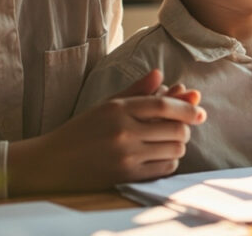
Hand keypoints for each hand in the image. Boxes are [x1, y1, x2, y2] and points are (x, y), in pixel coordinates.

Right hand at [8, 69, 206, 194]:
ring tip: (171, 141)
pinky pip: (164, 168)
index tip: (199, 110)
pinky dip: (171, 161)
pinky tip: (162, 156)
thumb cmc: (82, 130)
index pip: (163, 104)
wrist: (52, 163)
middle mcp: (123, 132)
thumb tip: (161, 75)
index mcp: (118, 109)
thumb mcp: (106, 105)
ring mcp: (125, 156)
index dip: (186, 107)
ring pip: (174, 149)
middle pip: (174, 128)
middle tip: (183, 128)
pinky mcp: (126, 176)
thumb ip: (136, 91)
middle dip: (185, 127)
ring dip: (179, 144)